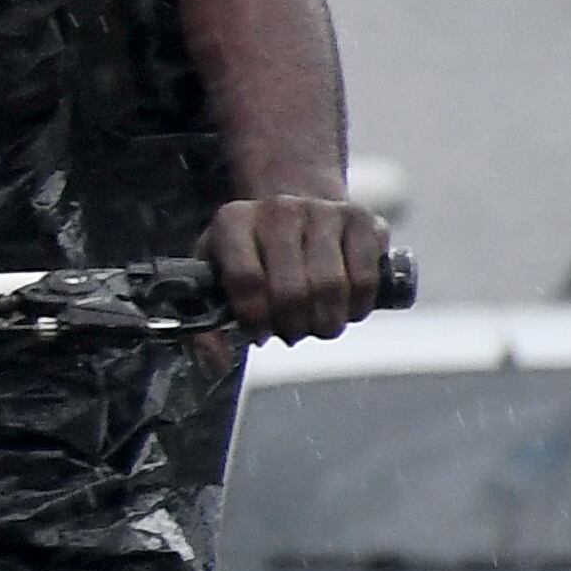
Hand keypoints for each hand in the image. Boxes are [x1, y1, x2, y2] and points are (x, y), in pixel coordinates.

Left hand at [203, 194, 392, 340]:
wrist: (296, 214)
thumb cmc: (256, 254)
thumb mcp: (218, 275)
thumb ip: (205, 323)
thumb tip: (215, 360)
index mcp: (233, 221)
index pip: (245, 279)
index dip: (255, 318)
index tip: (259, 332)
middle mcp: (278, 210)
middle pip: (291, 289)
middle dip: (292, 326)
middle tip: (292, 332)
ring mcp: (323, 211)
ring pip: (330, 286)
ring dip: (325, 321)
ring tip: (317, 323)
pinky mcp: (362, 219)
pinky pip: (365, 279)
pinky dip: (356, 307)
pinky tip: (344, 307)